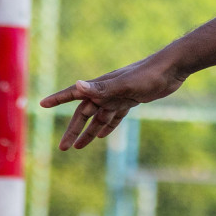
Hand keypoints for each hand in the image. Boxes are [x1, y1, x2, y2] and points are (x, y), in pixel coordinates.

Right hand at [42, 54, 187, 150]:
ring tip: (78, 148)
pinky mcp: (132, 100)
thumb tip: (77, 86)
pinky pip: (115, 116)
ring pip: (99, 117)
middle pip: (84, 113)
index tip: (42, 105)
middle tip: (62, 148)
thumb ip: (102, 88)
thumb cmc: (149, 74)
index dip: (58, 99)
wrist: (173, 67)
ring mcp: (119, 96)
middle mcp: (107, 91)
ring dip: (88, 132)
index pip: (74, 94)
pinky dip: (107, 126)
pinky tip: (102, 136)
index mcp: (101, 86)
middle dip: (73, 130)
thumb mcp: (125, 84)